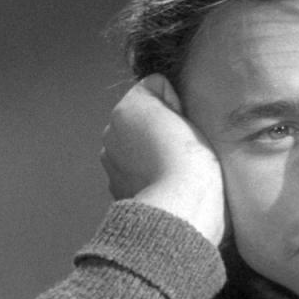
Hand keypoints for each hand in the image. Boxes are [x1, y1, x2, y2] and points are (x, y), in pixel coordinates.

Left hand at [100, 74, 226, 244]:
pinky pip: (138, 175)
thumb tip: (164, 104)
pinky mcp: (119, 193)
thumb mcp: (182, 107)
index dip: (176, 104)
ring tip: (177, 169)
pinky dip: (149, 178)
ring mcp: (111, 167)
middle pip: (144, 121)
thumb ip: (165, 94)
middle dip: (160, 130)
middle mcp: (110, 135)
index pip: (157, 90)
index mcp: (125, 110)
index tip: (186, 124)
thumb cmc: (188, 159)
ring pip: (140, 149)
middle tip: (183, 148)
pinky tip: (166, 185)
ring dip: (154, 154)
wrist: (180, 208)